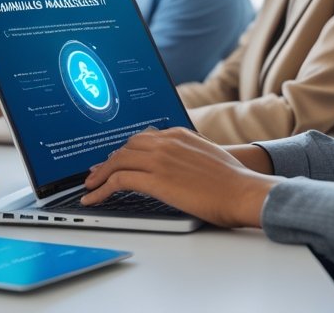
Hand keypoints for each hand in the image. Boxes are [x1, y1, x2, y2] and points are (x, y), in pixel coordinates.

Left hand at [81, 127, 279, 227]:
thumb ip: (188, 155)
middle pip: (125, 147)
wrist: (244, 190)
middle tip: (96, 173)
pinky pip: (118, 180)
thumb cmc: (233, 182)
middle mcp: (165, 141)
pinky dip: (100, 189)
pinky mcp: (155, 178)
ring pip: (116, 161)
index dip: (125, 151)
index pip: (141, 138)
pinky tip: (93, 198)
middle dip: (108, 161)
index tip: (115, 160)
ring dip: (99, 175)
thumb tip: (176, 167)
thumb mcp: (207, 157)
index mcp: (178, 134)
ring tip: (89, 188)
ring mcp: (159, 158)